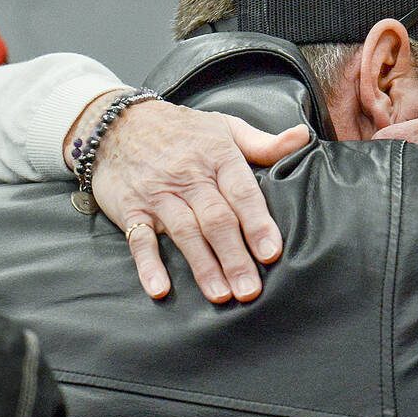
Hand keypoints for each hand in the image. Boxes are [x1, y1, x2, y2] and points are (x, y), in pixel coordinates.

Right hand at [69, 93, 308, 301]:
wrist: (114, 121)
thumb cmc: (180, 130)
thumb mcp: (225, 128)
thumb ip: (264, 143)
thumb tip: (304, 137)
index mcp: (218, 157)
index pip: (242, 194)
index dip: (257, 224)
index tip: (270, 253)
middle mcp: (189, 177)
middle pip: (216, 220)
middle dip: (235, 257)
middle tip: (250, 290)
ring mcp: (158, 195)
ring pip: (185, 233)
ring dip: (203, 266)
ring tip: (222, 295)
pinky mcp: (131, 209)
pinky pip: (139, 240)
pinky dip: (148, 265)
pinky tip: (160, 289)